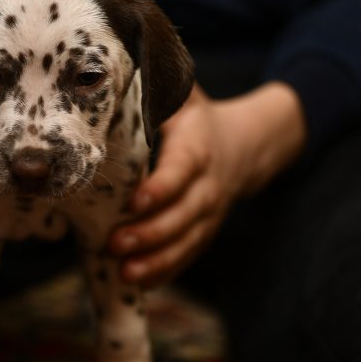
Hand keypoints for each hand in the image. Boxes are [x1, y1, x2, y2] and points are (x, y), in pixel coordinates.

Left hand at [110, 82, 305, 286]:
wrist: (246, 144)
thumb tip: (115, 78)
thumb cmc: (197, 118)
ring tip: (126, 273)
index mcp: (198, 147)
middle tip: (115, 244)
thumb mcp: (183, 97)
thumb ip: (157, 91)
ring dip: (157, 260)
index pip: (182, 170)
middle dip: (150, 232)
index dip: (161, 187)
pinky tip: (139, 283)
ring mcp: (209, 212)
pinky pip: (188, 254)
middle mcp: (208, 184)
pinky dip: (166, 270)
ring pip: (187, 241)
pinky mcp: (204, 230)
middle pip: (184, 214)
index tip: (135, 202)